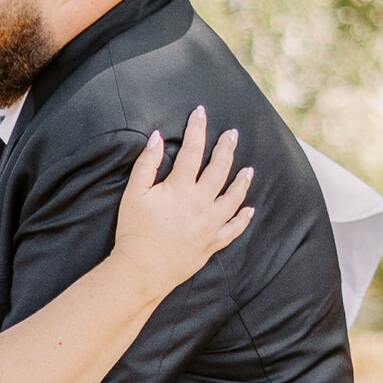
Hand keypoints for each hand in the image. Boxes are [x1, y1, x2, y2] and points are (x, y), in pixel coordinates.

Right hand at [110, 105, 253, 301]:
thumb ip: (147, 163)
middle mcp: (200, 203)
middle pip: (220, 169)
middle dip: (227, 148)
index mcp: (180, 187)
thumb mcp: (134, 193)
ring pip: (233, 198)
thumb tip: (157, 136)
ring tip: (249, 169)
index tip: (200, 112)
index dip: (197, 129)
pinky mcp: (212, 243)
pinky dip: (243, 219)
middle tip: (233, 134)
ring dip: (242, 181)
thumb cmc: (134, 231)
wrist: (142, 270)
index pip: (192, 150)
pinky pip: (234, 229)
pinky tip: (249, 210)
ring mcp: (210, 224)